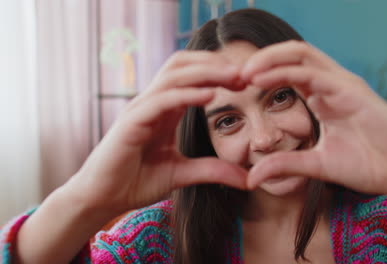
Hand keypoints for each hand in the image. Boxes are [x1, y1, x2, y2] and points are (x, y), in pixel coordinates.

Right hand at [67, 50, 247, 214]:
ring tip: (234, 77)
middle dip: (214, 63)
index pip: (191, 76)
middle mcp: (152, 103)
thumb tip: (248, 179)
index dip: (219, 73)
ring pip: (174, 76)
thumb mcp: (183, 174)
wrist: (102, 199)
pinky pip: (162, 100)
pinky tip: (210, 96)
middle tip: (245, 72)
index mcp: (165, 109)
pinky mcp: (131, 122)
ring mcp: (140, 109)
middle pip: (183, 65)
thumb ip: (213, 171)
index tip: (246, 82)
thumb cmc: (135, 182)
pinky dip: (186, 94)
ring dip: (206, 73)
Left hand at [242, 40, 386, 196]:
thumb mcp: (316, 165)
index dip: (260, 75)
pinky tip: (261, 79)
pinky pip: (313, 73)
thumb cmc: (369, 165)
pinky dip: (284, 72)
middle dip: (259, 61)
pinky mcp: (352, 90)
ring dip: (267, 59)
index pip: (286, 72)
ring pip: (300, 54)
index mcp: (322, 97)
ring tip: (242, 73)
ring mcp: (342, 83)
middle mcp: (330, 84)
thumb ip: (285, 165)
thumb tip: (251, 178)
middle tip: (231, 76)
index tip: (233, 88)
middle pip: (290, 55)